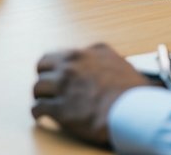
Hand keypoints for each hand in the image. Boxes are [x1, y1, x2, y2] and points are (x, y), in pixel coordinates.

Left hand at [32, 43, 151, 145]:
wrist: (132, 110)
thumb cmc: (131, 90)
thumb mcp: (117, 61)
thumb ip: (101, 56)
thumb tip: (96, 57)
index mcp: (82, 55)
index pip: (55, 56)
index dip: (53, 66)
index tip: (53, 72)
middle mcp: (69, 67)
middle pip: (42, 68)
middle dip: (43, 77)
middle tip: (46, 86)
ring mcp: (63, 87)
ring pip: (38, 87)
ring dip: (41, 95)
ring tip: (43, 101)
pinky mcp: (60, 109)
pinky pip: (39, 108)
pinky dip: (37, 112)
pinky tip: (40, 116)